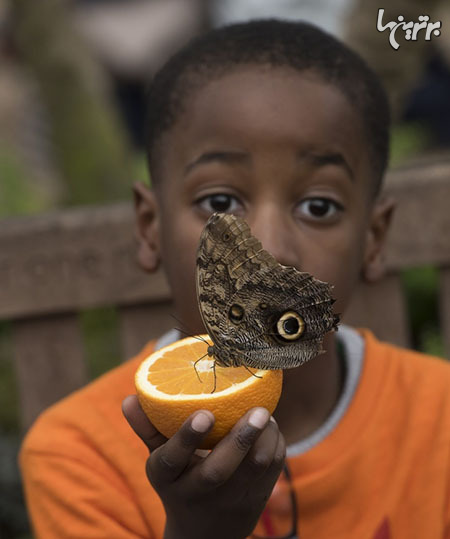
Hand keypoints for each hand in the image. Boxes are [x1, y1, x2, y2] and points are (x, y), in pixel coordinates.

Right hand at [122, 396, 285, 538]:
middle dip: (240, 439)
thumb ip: (148, 428)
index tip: (205, 414)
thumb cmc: (179, 482)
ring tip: (265, 413)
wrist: (204, 533)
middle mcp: (197, 492)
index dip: (187, 437)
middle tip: (257, 410)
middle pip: (218, 469)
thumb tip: (129, 399)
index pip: (172, 459)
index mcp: (169, 478)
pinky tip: (271, 428)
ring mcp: (230, 499)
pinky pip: (272, 472)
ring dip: (264, 439)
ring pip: (253, 470)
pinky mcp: (256, 500)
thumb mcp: (160, 460)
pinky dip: (276, 446)